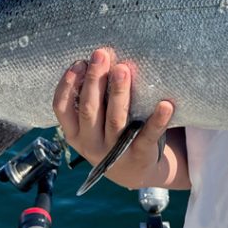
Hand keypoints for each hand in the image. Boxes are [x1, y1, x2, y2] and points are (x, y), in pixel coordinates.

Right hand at [53, 47, 187, 188]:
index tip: (79, 62)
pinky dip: (157, 120)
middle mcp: (91, 143)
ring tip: (123, 69)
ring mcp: (114, 151)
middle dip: (94, 80)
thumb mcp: (92, 123)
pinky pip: (148, 136)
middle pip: (90, 110)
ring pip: (115, 120)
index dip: (68, 85)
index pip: (62, 108)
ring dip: (119, 93)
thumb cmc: (109, 134)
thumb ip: (92, 98)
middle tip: (101, 54)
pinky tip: (165, 104)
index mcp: (75, 133)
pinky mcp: (140, 154)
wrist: (132, 172)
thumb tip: (101, 58)